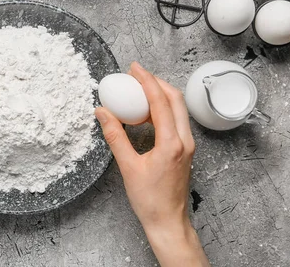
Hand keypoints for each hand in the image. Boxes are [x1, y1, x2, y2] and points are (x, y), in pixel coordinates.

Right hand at [96, 62, 208, 266]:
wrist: (168, 221)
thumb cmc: (149, 200)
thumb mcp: (128, 167)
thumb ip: (115, 136)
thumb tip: (102, 113)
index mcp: (171, 144)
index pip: (161, 102)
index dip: (147, 81)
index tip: (134, 68)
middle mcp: (184, 141)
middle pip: (175, 99)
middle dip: (156, 82)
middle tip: (136, 74)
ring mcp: (187, 145)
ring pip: (178, 108)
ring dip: (161, 94)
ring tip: (139, 89)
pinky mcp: (184, 149)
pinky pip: (176, 120)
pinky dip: (163, 108)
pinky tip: (146, 111)